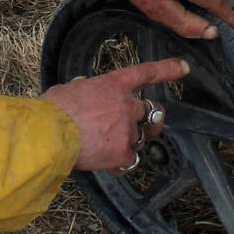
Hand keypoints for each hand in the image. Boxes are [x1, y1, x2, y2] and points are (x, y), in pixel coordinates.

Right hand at [43, 58, 187, 170]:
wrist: (49, 134)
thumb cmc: (52, 111)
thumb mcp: (70, 89)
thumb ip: (86, 90)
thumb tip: (84, 91)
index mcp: (113, 85)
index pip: (146, 73)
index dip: (168, 69)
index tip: (184, 67)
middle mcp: (126, 105)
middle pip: (149, 111)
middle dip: (146, 119)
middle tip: (140, 126)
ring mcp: (127, 129)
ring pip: (138, 138)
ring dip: (126, 143)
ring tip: (104, 147)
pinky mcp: (123, 152)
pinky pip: (129, 162)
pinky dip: (120, 165)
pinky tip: (107, 164)